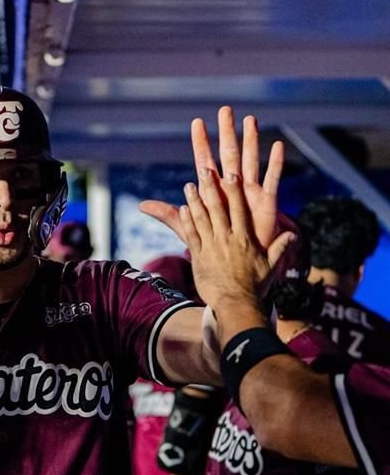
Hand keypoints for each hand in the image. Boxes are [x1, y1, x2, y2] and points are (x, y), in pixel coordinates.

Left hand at [140, 106, 284, 252]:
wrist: (237, 261)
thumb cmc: (214, 242)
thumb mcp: (188, 228)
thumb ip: (168, 214)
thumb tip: (141, 206)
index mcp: (213, 190)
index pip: (204, 161)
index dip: (201, 143)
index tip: (196, 122)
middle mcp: (232, 186)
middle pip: (228, 153)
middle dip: (226, 132)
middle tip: (224, 109)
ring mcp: (250, 192)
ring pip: (250, 160)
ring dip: (251, 140)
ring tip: (250, 119)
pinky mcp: (267, 202)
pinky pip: (272, 180)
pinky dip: (276, 163)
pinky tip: (279, 146)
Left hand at [178, 167, 292, 340]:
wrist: (236, 304)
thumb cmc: (254, 286)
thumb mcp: (269, 266)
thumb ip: (279, 248)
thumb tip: (293, 235)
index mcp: (244, 238)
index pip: (238, 210)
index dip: (234, 192)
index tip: (230, 176)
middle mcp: (227, 238)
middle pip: (218, 208)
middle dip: (211, 188)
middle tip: (204, 170)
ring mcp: (212, 246)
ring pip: (202, 219)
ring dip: (194, 201)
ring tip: (188, 185)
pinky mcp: (199, 256)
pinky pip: (192, 235)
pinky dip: (186, 221)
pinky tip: (181, 209)